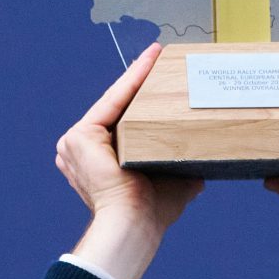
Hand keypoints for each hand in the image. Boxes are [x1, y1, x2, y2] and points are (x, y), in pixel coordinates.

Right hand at [58, 43, 203, 278]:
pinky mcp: (79, 138)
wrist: (134, 224)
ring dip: (137, 76)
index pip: (122, 122)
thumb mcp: (171, 182)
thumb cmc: (151, 212)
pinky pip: (112, 102)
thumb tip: (203, 168)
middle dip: (139, 83)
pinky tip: (150, 62)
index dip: (140, 98)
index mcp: (96, 162)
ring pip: (114, 102)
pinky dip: (132, 81)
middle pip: (116, 109)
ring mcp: (75, 144)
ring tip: (158, 54)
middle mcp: (80, 152)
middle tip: (160, 57)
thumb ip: (181, 169)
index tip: (158, 72)